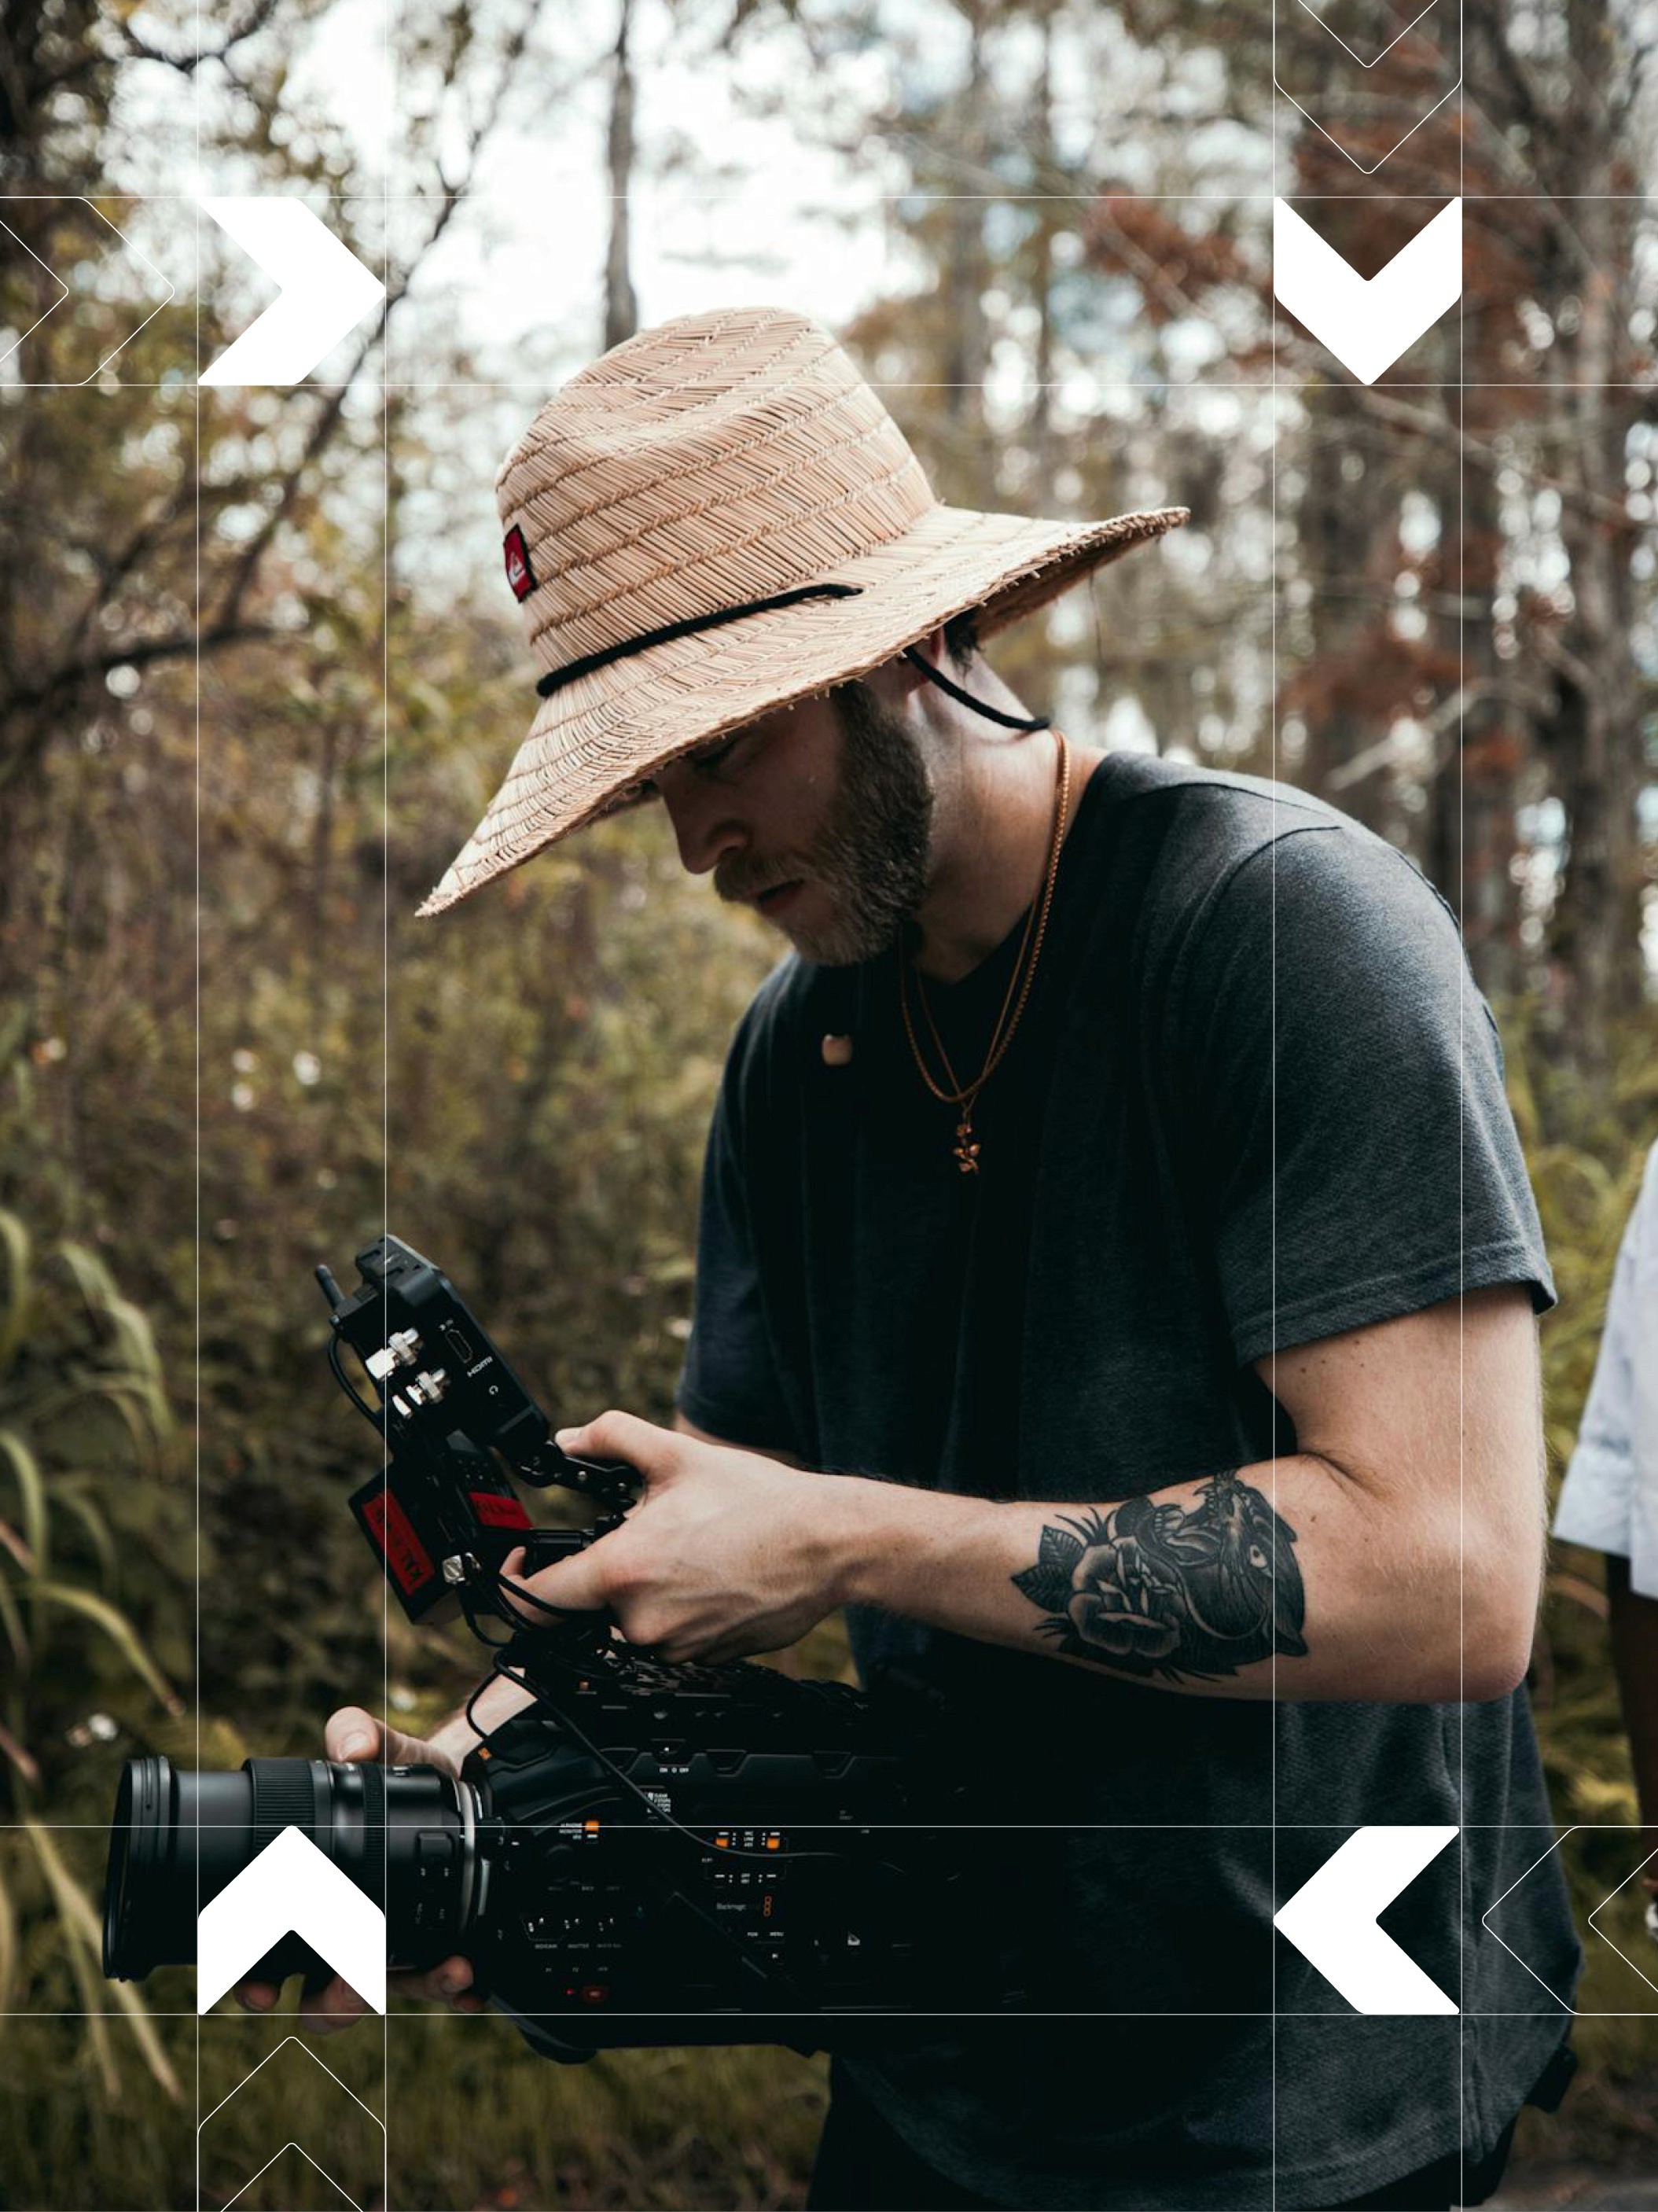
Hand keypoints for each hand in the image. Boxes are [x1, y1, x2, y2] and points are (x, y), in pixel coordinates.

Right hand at [232, 1707, 481, 2032]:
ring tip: (445, 1970)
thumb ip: (358, 1734)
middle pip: (321, 1997)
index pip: (265, 1953)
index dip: (253, 1979)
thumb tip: (350, 1747)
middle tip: (353, 1984)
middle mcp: (344, 1936)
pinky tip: (472, 1981)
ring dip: (415, 1991)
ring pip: (390, 1997)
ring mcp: (389, 1951)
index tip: (260, 1988)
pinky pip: (440, 1985)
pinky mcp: (434, 1950)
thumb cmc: (399, 1778)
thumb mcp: (383, 1749)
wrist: (454, 1787)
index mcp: (310, 1899)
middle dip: (332, 2004)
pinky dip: (456, 1991)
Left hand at [502, 1411, 871, 1664]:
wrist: (825, 1544)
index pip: (537, 1599)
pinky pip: (673, 1639)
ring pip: (635, 1624)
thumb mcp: (677, 1455)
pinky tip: (714, 1578)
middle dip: (611, 1574)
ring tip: (693, 1554)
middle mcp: (642, 1620)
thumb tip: (571, 1439)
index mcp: (624, 1569)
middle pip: (592, 1607)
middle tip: (654, 1539)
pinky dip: (682, 1612)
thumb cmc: (760, 1502)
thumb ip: (611, 1438)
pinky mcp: (706, 1660)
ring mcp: (675, 1646)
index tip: (517, 1569)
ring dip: (649, 1594)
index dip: (515, 1583)